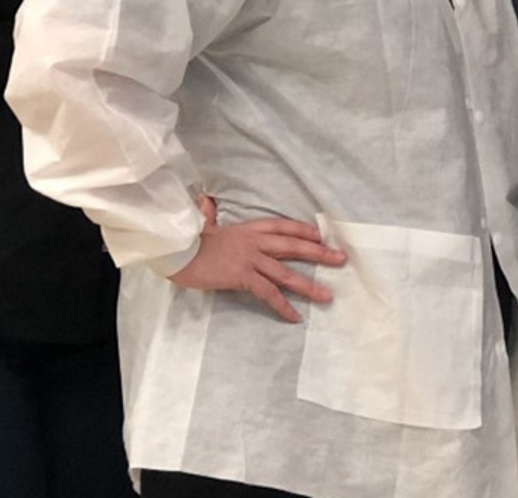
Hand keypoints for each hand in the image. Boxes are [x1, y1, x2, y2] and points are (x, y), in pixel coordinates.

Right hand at [169, 195, 346, 322]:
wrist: (176, 250)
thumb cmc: (188, 239)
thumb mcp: (203, 224)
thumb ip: (209, 214)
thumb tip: (206, 200)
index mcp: (248, 228)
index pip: (283, 227)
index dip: (304, 231)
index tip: (321, 236)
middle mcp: (254, 242)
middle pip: (294, 246)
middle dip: (319, 253)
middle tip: (341, 259)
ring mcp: (250, 259)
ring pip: (286, 273)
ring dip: (308, 285)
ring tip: (327, 296)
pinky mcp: (242, 276)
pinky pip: (268, 293)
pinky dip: (282, 306)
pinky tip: (294, 317)